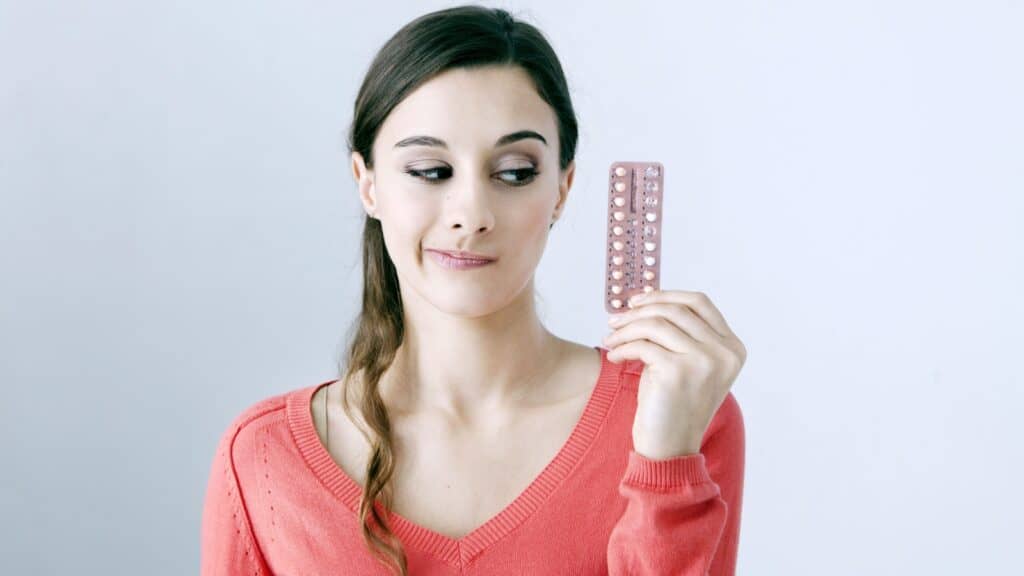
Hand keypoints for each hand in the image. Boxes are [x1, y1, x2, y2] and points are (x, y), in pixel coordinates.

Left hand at [603, 289, 746, 459]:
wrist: (669, 449)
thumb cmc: (672, 405)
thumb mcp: (686, 363)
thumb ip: (680, 332)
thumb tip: (647, 298)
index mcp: (732, 347)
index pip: (699, 302)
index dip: (665, 295)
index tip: (638, 301)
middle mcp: (724, 352)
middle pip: (674, 310)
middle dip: (638, 312)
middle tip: (615, 321)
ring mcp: (704, 361)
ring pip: (655, 324)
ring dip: (626, 329)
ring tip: (611, 340)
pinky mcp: (678, 371)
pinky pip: (642, 345)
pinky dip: (622, 348)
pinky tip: (614, 357)